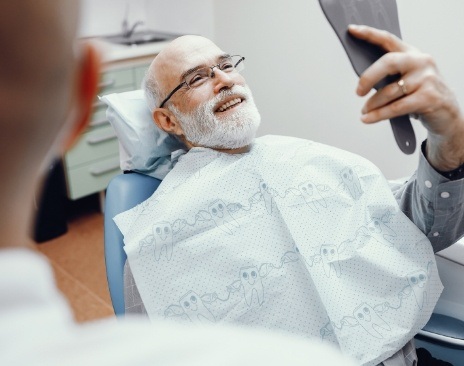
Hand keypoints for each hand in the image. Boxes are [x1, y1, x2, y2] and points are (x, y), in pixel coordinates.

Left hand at [349, 24, 463, 170]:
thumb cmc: (421, 95)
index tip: (352, 30)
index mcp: (412, 54)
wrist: (447, 113)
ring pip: (390, 91)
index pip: (388, 39)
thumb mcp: (408, 79)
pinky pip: (396, 107)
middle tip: (358, 91)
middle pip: (388, 62)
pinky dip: (378, 115)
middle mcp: (421, 62)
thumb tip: (362, 81)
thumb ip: (390, 74)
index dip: (369, 34)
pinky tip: (368, 119)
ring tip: (364, 111)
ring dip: (372, 104)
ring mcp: (426, 79)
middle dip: (368, 77)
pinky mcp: (428, 98)